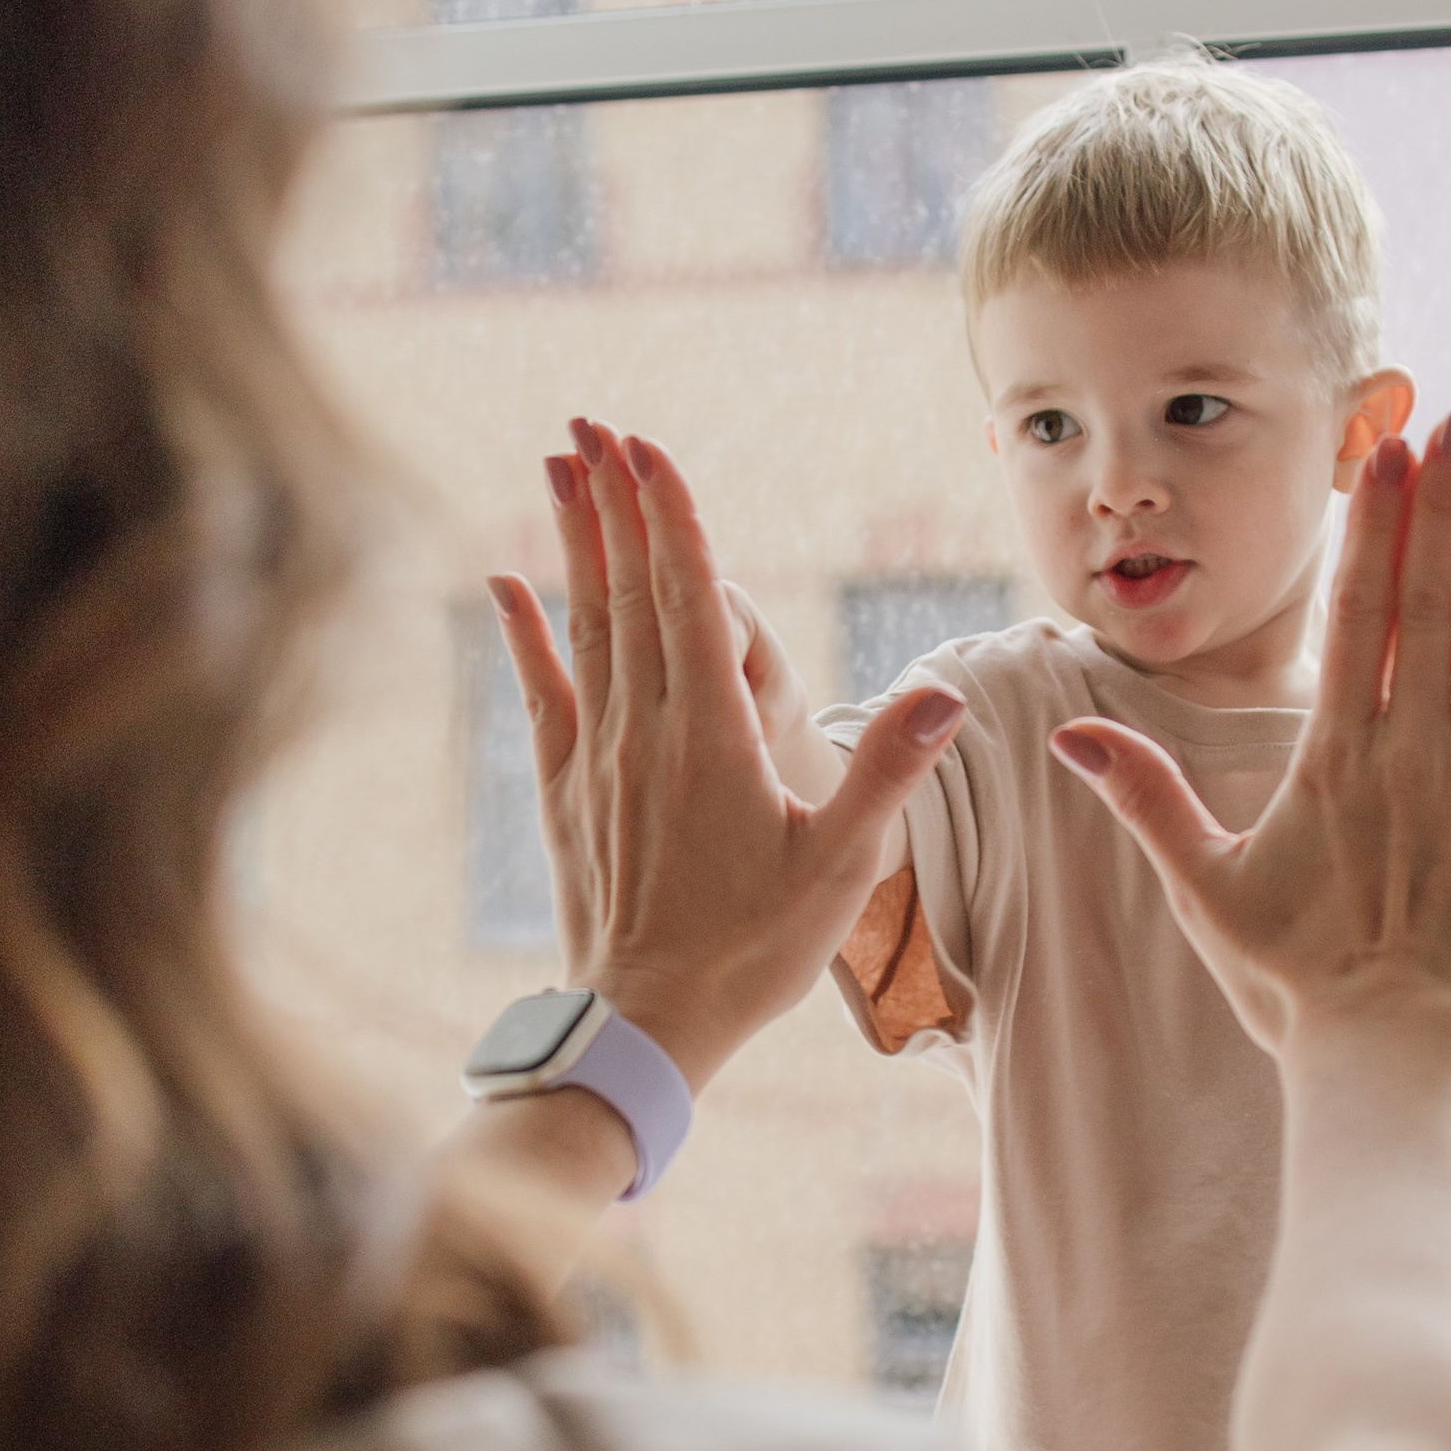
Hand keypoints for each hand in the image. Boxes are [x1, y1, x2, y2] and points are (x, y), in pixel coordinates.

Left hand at [486, 416, 963, 1091]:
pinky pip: (540, 690)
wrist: (644, 1028)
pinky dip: (522, 631)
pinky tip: (505, 582)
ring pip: (583, 625)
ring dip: (574, 542)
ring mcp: (596, 758)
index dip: (670, 517)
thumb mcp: (843, 869)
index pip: (691, 599)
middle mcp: (644, 732)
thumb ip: (887, 771)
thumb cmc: (754, 954)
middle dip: (614, 501)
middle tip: (593, 421)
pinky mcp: (566, 793)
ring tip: (561, 467)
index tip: (647, 445)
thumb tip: (945, 691)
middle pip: (628, 591)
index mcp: (713, 738)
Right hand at [1047, 414, 1450, 1069]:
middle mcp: (1409, 753)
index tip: (1389, 455)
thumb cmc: (1293, 987)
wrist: (1387, 1060)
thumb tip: (1068, 738)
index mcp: (1331, 757)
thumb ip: (1146, 801)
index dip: (1376, 528)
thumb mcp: (1203, 890)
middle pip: (1429, 604)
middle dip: (1446, 507)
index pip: (1355, 615)